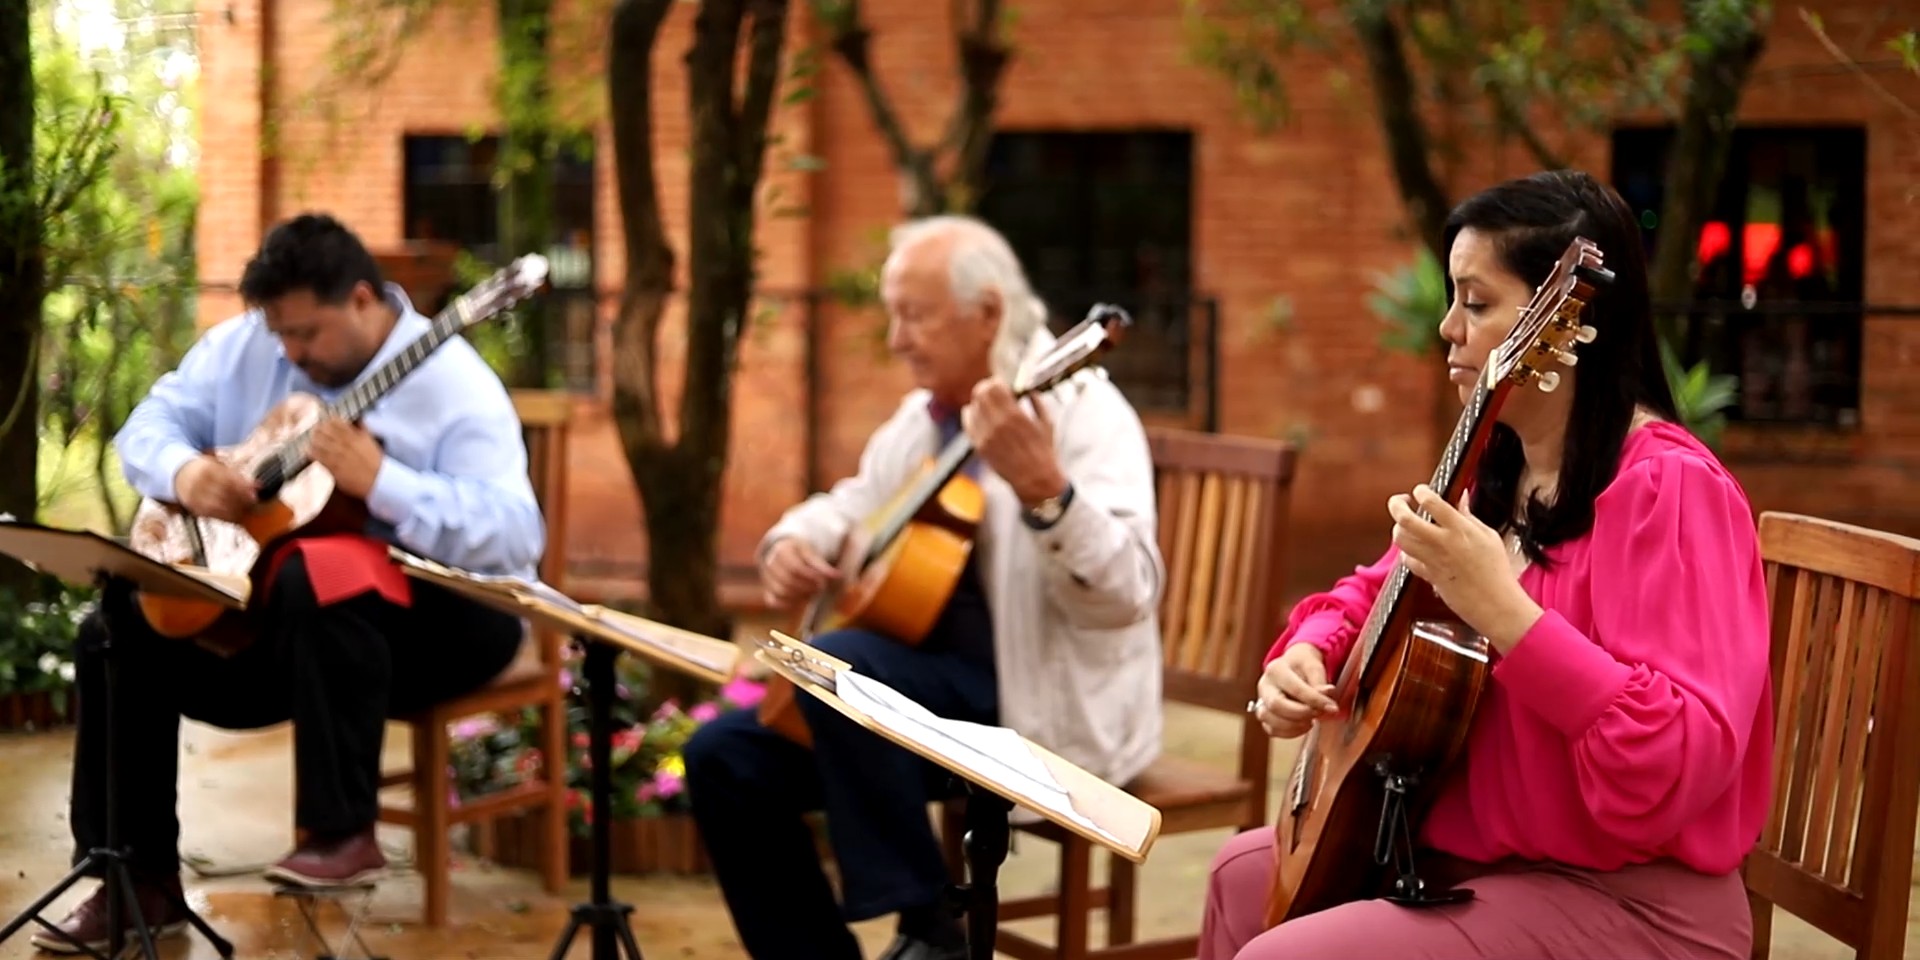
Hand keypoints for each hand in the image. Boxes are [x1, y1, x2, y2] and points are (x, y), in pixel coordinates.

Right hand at [174, 456, 257, 521]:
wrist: (180, 474)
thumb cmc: (207, 471)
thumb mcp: (220, 468)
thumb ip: (239, 477)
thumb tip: (259, 486)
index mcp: (206, 469)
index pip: (228, 480)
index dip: (243, 488)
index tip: (255, 495)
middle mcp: (198, 482)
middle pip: (222, 494)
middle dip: (240, 501)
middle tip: (253, 505)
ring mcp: (193, 495)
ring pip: (216, 506)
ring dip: (233, 511)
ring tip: (246, 513)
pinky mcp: (192, 506)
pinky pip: (210, 515)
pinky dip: (224, 518)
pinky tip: (235, 518)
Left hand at [307, 419, 384, 500]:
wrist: (378, 480)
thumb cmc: (375, 462)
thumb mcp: (371, 442)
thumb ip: (363, 430)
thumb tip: (359, 420)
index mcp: (355, 436)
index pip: (336, 422)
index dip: (327, 422)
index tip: (324, 424)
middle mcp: (346, 444)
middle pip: (324, 431)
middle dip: (318, 430)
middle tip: (315, 432)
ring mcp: (339, 455)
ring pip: (319, 442)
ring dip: (313, 441)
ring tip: (311, 442)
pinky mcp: (334, 467)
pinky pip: (318, 457)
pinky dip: (311, 453)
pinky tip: (309, 452)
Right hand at [761, 537, 839, 609]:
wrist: (787, 552)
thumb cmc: (802, 552)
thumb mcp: (812, 552)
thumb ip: (822, 565)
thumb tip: (838, 576)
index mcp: (782, 550)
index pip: (796, 568)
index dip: (811, 577)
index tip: (824, 581)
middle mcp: (770, 563)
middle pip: (788, 581)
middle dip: (807, 587)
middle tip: (821, 588)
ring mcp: (766, 577)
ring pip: (781, 592)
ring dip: (800, 596)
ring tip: (812, 593)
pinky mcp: (767, 589)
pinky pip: (773, 601)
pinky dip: (787, 604)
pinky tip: (800, 600)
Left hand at [962, 379, 1067, 505]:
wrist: (1034, 480)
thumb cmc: (1043, 451)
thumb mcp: (1047, 422)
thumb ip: (1037, 402)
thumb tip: (1028, 389)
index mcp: (1015, 415)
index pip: (994, 387)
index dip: (997, 382)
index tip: (1002, 385)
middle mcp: (997, 425)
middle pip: (980, 394)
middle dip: (986, 390)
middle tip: (993, 392)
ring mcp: (986, 437)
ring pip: (972, 407)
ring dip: (979, 403)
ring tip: (988, 406)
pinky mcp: (979, 447)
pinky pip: (968, 424)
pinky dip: (972, 416)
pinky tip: (980, 415)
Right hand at [1254, 644, 1337, 739]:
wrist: (1293, 665)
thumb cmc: (1303, 665)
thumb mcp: (1314, 666)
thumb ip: (1320, 684)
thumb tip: (1329, 700)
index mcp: (1276, 669)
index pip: (1295, 689)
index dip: (1315, 701)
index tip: (1332, 708)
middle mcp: (1264, 685)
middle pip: (1276, 705)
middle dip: (1302, 714)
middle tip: (1319, 714)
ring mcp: (1261, 701)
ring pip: (1270, 720)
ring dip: (1294, 726)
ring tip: (1311, 721)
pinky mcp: (1264, 714)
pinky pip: (1271, 730)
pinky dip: (1289, 733)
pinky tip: (1303, 725)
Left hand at [1387, 484, 1542, 651]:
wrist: (1494, 603)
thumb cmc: (1496, 570)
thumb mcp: (1488, 536)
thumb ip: (1469, 516)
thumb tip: (1462, 496)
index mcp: (1460, 529)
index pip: (1432, 502)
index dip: (1421, 491)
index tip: (1420, 491)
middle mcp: (1442, 543)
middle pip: (1405, 519)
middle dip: (1396, 505)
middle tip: (1400, 502)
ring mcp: (1432, 560)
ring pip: (1400, 539)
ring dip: (1398, 528)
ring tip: (1405, 524)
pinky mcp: (1427, 575)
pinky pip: (1406, 560)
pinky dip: (1406, 552)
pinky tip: (1414, 549)